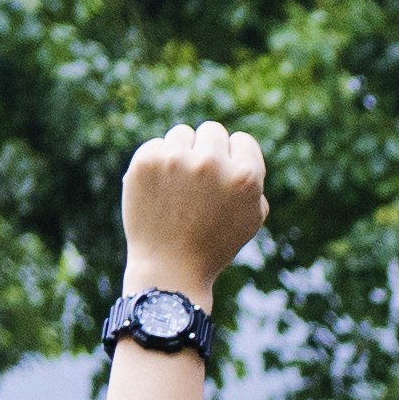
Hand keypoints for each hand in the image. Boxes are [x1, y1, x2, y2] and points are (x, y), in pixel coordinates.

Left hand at [119, 122, 265, 300]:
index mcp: (245, 177)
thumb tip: (238, 151)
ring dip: (182, 154)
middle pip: (212, 131)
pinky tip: (160, 191)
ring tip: (179, 189)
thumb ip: (251, 182)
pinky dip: (158, 165)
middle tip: (200, 182)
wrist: (170, 268)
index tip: (224, 180)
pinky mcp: (146, 161)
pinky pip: (156, 146)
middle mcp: (212, 162)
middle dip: (208, 152)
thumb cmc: (214, 245)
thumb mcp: (250, 217)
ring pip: (182, 134)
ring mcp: (176, 159)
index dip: (235, 160)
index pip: (243, 141)